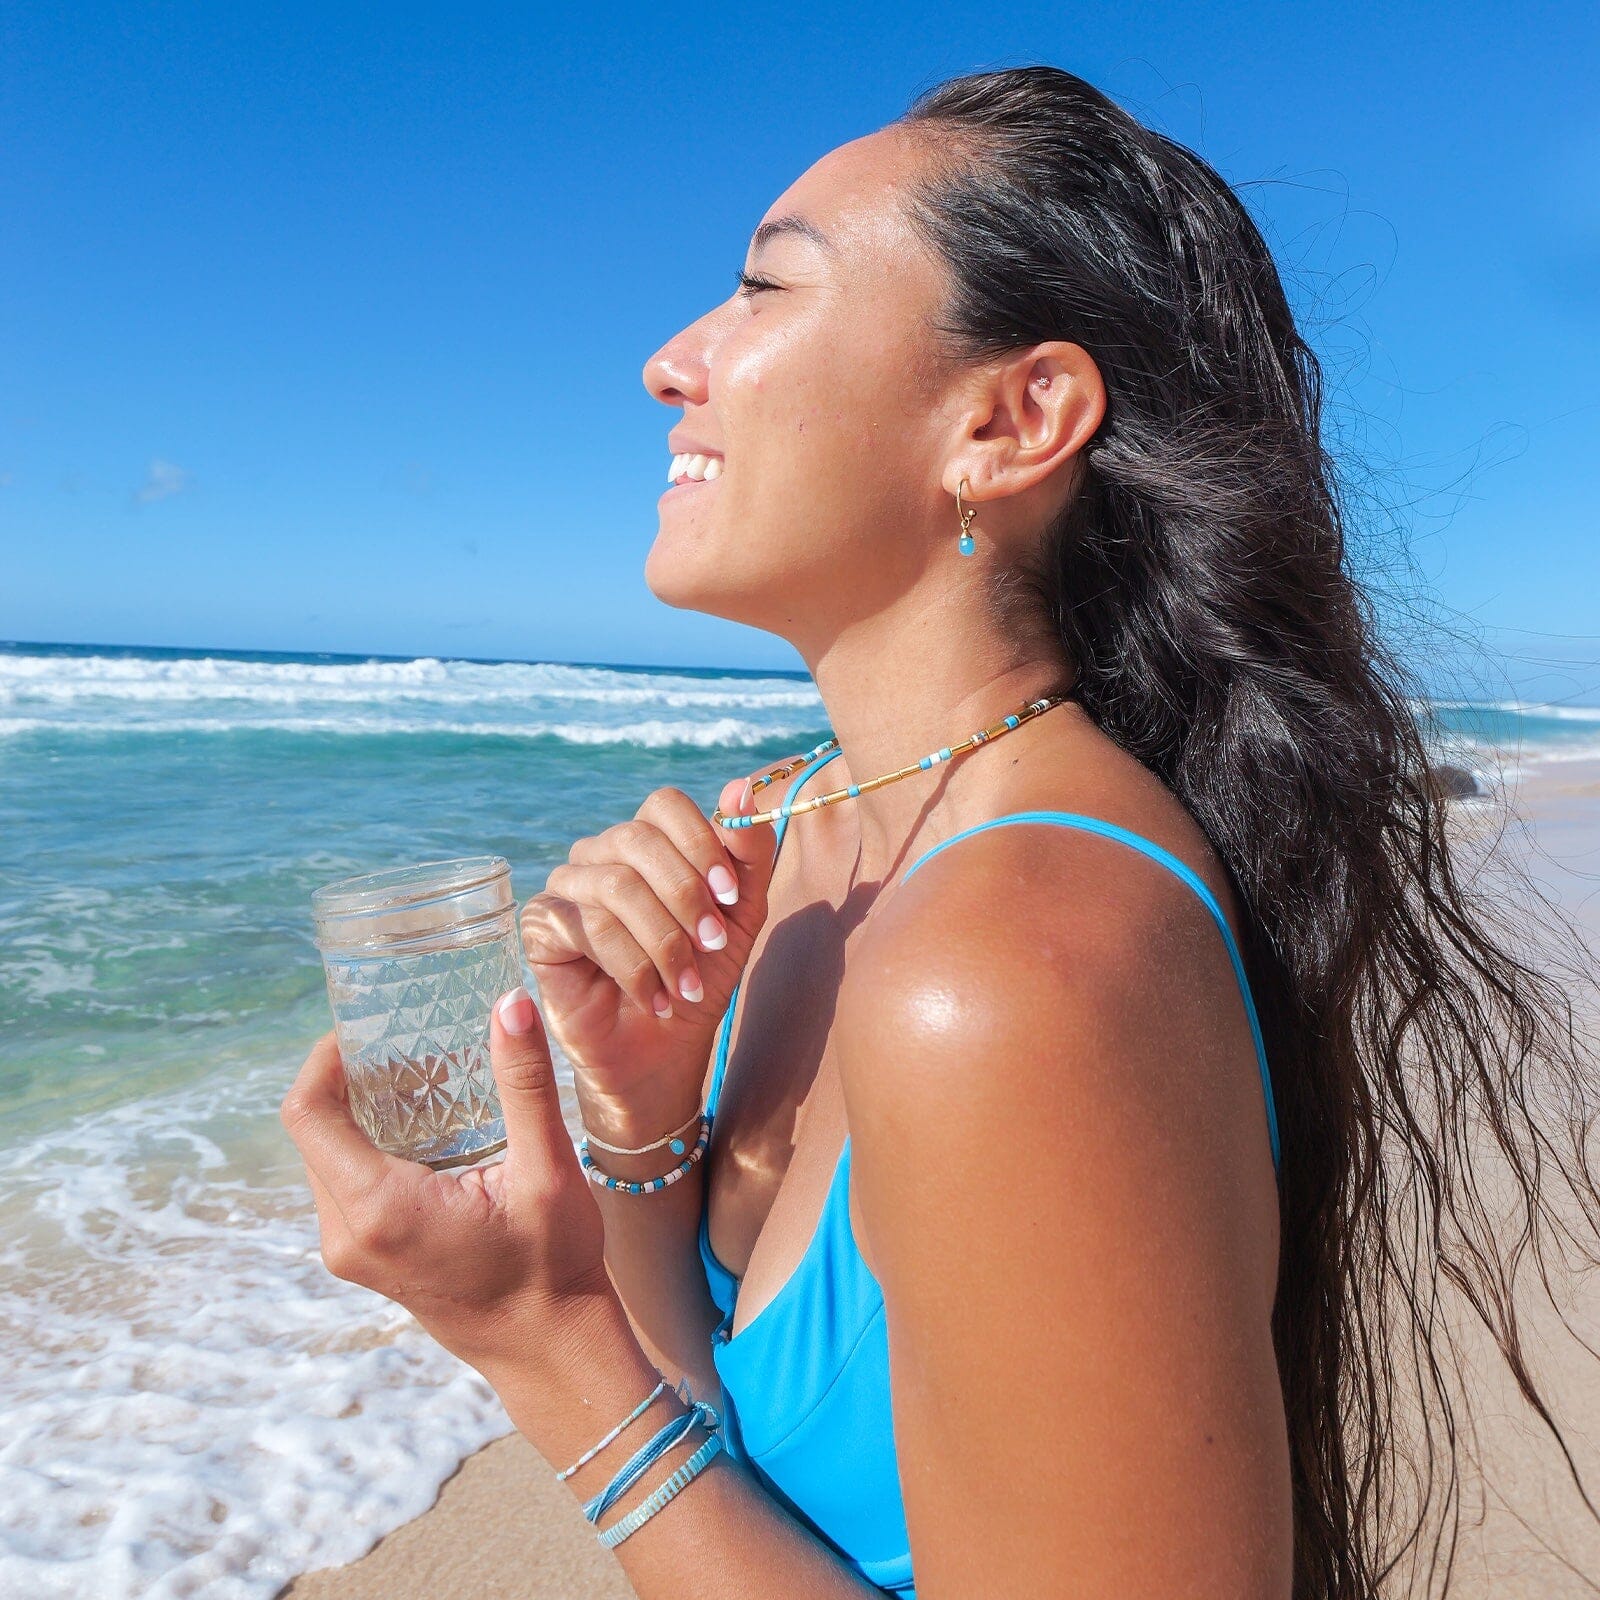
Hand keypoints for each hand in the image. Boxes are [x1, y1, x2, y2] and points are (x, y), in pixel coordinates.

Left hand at [280, 986, 612, 1373]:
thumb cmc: (552, 1264)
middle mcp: (348, 1233)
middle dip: (350, 1077)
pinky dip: (369, 1143)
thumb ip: (523, 1083)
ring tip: (422, 1078)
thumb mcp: (545, 1168)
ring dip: (359, 1110)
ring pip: (325, 1155)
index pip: (307, 1113)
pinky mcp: (364, 1256)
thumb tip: (509, 1003)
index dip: (324, 1057)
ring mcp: (350, 1250)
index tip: (366, 1023)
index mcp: (379, 1208)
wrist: (549, 1348)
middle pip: (313, 1129)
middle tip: (408, 1042)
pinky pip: (343, 1182)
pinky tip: (426, 1127)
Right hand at [517, 773, 780, 1120]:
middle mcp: (602, 853)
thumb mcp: (740, 915)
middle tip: (712, 945)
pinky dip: (632, 966)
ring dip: (663, 942)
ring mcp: (567, 885)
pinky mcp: (542, 925)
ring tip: (685, 985)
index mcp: (649, 842)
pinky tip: (654, 997)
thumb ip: (747, 852)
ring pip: (616, 885)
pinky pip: (586, 925)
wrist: (665, 1049)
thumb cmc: (700, 976)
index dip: (700, 843)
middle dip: (685, 897)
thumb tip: (740, 786)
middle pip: (638, 839)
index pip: (665, 804)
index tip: (730, 896)